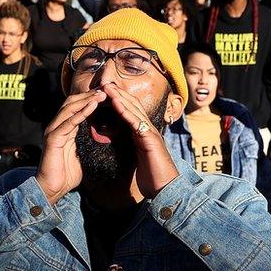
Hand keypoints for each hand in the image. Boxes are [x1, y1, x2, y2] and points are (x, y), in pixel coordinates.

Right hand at [36, 91, 106, 204]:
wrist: (53, 189)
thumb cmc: (67, 174)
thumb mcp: (83, 153)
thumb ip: (88, 142)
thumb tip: (104, 138)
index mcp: (64, 128)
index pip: (76, 107)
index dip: (90, 99)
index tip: (106, 95)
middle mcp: (57, 126)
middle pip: (72, 103)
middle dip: (89, 95)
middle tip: (105, 90)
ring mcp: (53, 131)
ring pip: (69, 108)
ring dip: (86, 100)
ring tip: (101, 95)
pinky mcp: (53, 139)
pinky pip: (68, 122)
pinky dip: (81, 113)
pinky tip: (92, 106)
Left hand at [102, 84, 178, 198]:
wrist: (166, 188)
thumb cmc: (152, 177)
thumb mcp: (138, 159)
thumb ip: (131, 148)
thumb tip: (120, 145)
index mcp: (143, 134)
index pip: (130, 112)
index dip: (118, 101)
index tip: (105, 92)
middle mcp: (148, 129)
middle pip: (132, 106)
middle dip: (118, 93)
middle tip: (104, 82)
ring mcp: (150, 132)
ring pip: (134, 110)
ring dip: (120, 97)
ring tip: (107, 87)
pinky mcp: (151, 139)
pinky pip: (136, 122)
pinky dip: (126, 111)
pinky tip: (116, 103)